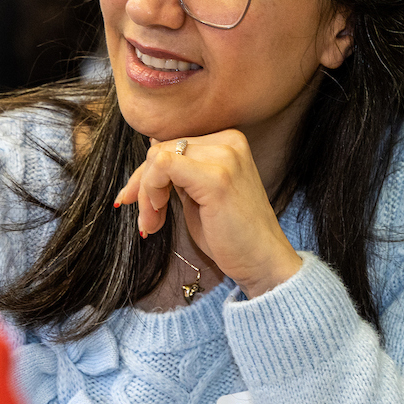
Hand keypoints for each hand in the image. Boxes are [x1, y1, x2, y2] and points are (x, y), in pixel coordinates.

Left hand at [113, 130, 302, 297]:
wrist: (263, 262)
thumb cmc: (232, 235)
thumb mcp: (201, 193)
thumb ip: (181, 171)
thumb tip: (152, 147)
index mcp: (228, 141)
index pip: (172, 144)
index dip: (149, 175)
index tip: (140, 202)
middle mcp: (229, 142)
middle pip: (161, 149)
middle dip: (144, 186)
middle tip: (146, 219)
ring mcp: (225, 157)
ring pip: (158, 157)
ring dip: (146, 193)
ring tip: (152, 223)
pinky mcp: (216, 178)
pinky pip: (163, 167)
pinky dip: (151, 190)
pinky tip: (158, 216)